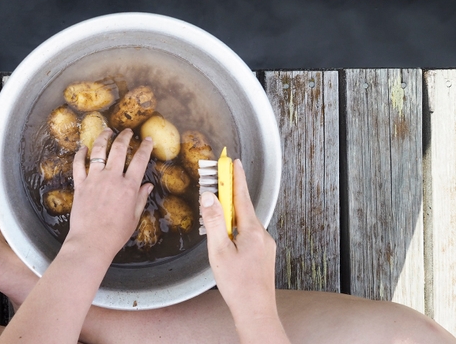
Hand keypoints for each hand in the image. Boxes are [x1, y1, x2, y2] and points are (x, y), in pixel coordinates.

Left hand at [66, 128, 153, 260]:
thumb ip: (140, 198)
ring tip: (107, 131)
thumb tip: (148, 186)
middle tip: (127, 131)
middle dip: (125, 137)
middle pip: (119, 149)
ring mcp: (94, 179)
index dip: (145, 147)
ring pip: (98, 151)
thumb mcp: (134, 217)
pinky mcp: (80, 185)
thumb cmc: (115, 234)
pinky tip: (83, 148)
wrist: (91, 242)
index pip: (140, 160)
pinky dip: (80, 154)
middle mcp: (112, 178)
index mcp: (129, 187)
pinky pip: (79, 165)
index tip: (147, 139)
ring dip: (103, 138)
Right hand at [200, 160, 277, 321]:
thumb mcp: (219, 251)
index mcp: (252, 231)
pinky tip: (226, 238)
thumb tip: (209, 197)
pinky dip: (236, 228)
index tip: (233, 161)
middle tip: (219, 181)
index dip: (236, 177)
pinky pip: (248, 234)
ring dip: (231, 214)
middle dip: (231, 194)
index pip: (242, 196)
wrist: (255, 311)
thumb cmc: (238, 285)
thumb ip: (214, 221)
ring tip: (216, 214)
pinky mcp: (263, 255)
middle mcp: (262, 235)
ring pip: (245, 222)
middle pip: (243, 207)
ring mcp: (264, 245)